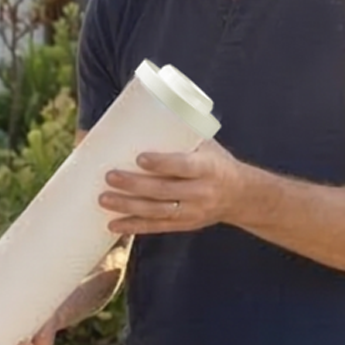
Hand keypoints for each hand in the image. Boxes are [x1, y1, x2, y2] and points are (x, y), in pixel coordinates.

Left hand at [100, 139, 245, 235]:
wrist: (241, 196)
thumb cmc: (215, 162)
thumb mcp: (207, 147)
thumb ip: (180, 137)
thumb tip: (139, 116)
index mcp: (208, 168)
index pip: (184, 166)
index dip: (162, 164)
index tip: (139, 158)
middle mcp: (201, 192)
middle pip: (164, 191)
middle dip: (134, 185)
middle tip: (109, 176)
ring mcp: (192, 212)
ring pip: (157, 211)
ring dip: (128, 207)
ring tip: (103, 199)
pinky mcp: (184, 225)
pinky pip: (157, 228)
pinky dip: (134, 227)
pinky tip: (113, 225)